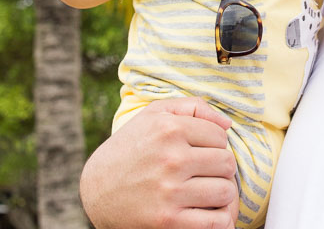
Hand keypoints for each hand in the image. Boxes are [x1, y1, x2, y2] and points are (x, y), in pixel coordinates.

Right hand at [80, 97, 238, 228]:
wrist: (96, 190)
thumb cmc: (131, 148)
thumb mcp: (154, 115)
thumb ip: (192, 107)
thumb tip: (227, 124)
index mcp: (169, 128)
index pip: (220, 136)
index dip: (214, 145)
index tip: (200, 152)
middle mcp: (171, 158)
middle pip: (227, 163)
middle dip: (220, 169)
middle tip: (205, 173)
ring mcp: (170, 191)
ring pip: (226, 191)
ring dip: (220, 193)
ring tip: (206, 191)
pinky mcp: (168, 221)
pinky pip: (216, 222)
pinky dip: (220, 219)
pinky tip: (208, 213)